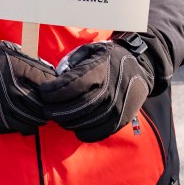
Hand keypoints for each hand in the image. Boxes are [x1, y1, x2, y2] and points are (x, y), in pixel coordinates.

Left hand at [40, 37, 154, 142]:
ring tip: (60, 117)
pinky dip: (82, 132)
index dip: (53, 92)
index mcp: (100, 70)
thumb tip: (56, 78)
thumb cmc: (109, 58)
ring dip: (67, 122)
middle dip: (56, 110)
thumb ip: (72, 62)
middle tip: (47, 109)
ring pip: (84, 122)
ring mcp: (117, 107)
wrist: (140, 67)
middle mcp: (110, 90)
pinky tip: (76, 125)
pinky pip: (97, 133)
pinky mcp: (121, 120)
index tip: (43, 92)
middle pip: (75, 107)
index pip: (71, 85)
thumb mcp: (91, 50)